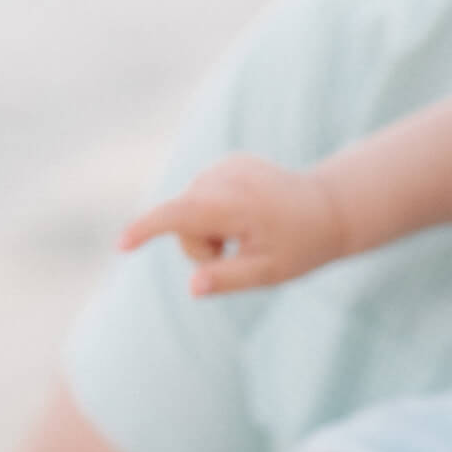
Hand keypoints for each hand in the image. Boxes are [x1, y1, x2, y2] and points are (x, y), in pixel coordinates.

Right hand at [119, 154, 345, 295]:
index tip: (122, 244)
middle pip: (182, 222)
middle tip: (238, 252)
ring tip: (246, 232)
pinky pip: (202, 198)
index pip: (177, 216)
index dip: (147, 230)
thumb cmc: (301, 246)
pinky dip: (215, 213)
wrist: (329, 207)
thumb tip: (193, 287)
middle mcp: (222, 177)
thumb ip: (228, 278)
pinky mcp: (227, 164)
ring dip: (209, 230)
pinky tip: (247, 215)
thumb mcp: (268, 272)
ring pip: (189, 210)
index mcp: (232, 204)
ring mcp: (224, 166)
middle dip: (200, 246)